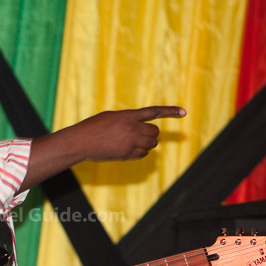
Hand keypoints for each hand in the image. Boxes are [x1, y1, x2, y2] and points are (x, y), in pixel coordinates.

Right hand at [69, 106, 185, 160]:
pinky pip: (143, 154)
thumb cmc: (93, 127)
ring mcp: (130, 142)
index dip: (170, 111)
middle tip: (141, 134)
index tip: (184, 112)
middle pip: (154, 131)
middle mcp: (132, 128)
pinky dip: (141, 152)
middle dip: (151, 133)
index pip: (154, 111)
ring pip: (151, 144)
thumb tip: (141, 127)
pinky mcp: (126, 154)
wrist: (81, 142)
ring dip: (147, 143)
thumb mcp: (111, 117)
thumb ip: (128, 119)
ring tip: (133, 142)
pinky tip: (130, 150)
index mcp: (128, 116)